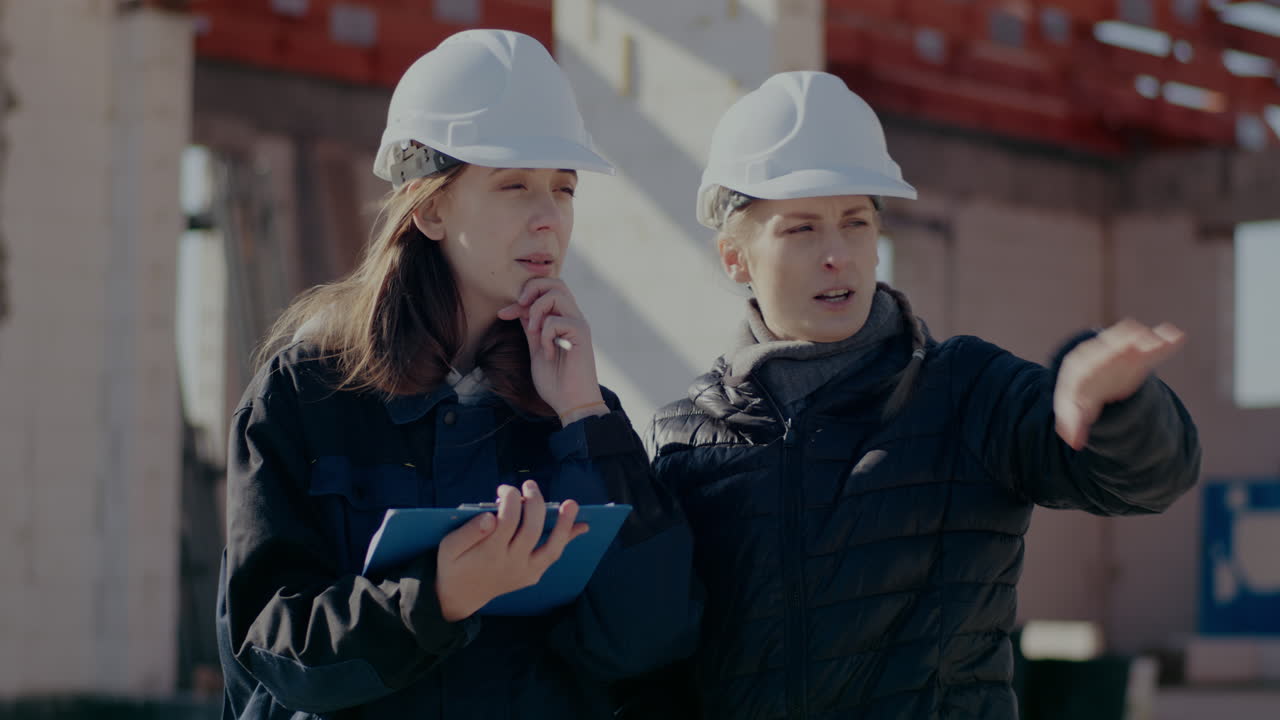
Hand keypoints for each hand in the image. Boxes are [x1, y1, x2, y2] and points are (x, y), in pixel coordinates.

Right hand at [435, 481, 589, 621]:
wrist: (459, 597)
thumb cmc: (453, 564)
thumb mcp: (448, 548)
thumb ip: (468, 532)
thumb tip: (490, 516)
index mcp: (488, 555)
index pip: (507, 521)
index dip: (510, 500)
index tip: (505, 489)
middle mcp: (510, 565)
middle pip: (531, 530)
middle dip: (533, 503)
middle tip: (528, 485)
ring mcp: (524, 572)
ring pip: (550, 548)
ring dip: (564, 525)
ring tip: (571, 503)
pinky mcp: (532, 575)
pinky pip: (552, 555)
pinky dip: (567, 539)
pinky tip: (583, 525)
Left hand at [497, 278, 607, 420]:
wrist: (572, 404)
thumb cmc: (556, 382)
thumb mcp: (536, 349)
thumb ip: (531, 328)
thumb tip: (519, 308)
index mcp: (563, 320)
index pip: (546, 290)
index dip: (522, 296)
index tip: (503, 314)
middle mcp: (574, 318)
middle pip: (556, 282)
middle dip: (532, 289)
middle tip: (520, 307)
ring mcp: (579, 325)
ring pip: (557, 294)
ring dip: (537, 310)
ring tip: (534, 332)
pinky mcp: (582, 335)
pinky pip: (556, 321)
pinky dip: (545, 335)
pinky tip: (548, 353)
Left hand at [1054, 319, 1185, 450]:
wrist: (1089, 374)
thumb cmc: (1080, 393)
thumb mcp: (1072, 407)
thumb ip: (1073, 422)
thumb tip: (1075, 442)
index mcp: (1082, 366)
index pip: (1089, 364)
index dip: (1101, 362)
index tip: (1115, 358)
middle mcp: (1101, 353)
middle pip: (1113, 348)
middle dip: (1127, 345)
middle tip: (1145, 342)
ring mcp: (1121, 351)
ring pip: (1133, 341)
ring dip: (1148, 340)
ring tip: (1166, 341)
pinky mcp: (1139, 354)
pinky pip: (1152, 345)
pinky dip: (1164, 340)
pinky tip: (1178, 337)